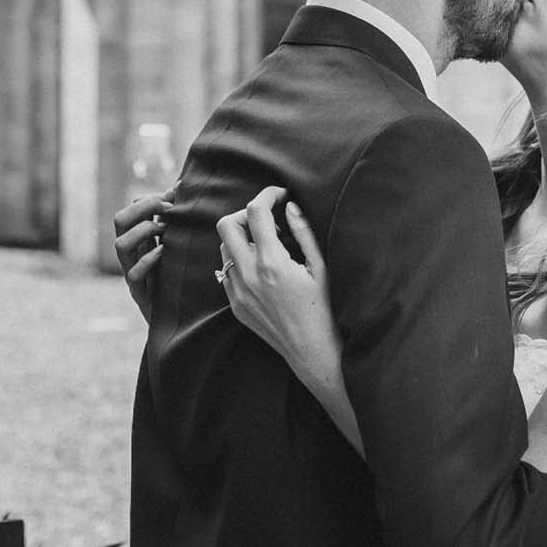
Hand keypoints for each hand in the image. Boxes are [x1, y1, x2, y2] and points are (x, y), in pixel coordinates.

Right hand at [112, 192, 168, 312]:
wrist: (179, 320)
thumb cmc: (178, 280)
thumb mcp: (176, 249)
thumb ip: (174, 223)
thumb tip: (181, 187)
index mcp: (139, 241)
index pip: (131, 210)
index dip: (149, 199)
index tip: (174, 196)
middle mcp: (132, 254)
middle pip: (120, 220)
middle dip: (143, 208)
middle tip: (168, 209)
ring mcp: (132, 273)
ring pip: (120, 245)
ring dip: (144, 231)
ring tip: (164, 230)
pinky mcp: (140, 294)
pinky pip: (133, 274)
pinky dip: (149, 259)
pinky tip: (164, 254)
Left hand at [215, 187, 336, 380]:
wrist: (311, 351)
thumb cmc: (323, 308)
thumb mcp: (321, 267)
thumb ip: (304, 232)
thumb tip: (290, 206)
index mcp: (272, 262)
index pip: (255, 212)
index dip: (267, 195)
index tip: (280, 195)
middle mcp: (248, 276)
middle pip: (226, 225)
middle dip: (245, 214)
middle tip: (267, 220)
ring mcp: (237, 292)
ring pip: (224, 248)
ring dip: (242, 239)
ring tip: (268, 246)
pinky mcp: (234, 305)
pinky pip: (227, 272)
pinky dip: (240, 261)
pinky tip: (262, 269)